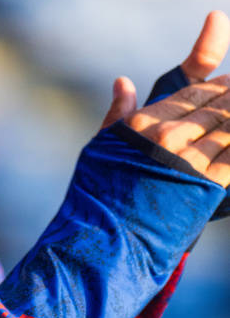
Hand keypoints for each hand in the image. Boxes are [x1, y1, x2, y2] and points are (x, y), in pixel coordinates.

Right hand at [100, 11, 229, 187]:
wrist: (108, 236)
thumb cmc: (99, 192)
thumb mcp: (104, 144)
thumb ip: (119, 111)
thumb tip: (123, 81)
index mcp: (144, 122)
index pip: (189, 95)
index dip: (214, 87)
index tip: (229, 81)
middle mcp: (167, 136)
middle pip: (213, 110)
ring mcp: (188, 161)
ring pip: (227, 130)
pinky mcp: (205, 186)